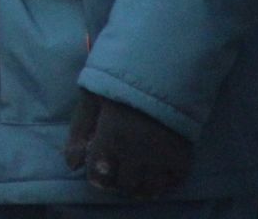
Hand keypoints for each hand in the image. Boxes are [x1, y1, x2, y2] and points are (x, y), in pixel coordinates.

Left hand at [64, 90, 192, 198]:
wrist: (165, 67)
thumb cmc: (121, 79)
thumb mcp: (91, 96)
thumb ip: (79, 131)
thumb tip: (72, 165)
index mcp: (113, 137)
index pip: (100, 176)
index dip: (95, 174)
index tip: (96, 165)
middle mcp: (139, 153)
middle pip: (124, 185)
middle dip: (115, 180)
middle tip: (115, 167)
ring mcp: (164, 158)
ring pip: (148, 190)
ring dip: (137, 186)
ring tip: (133, 172)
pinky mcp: (184, 156)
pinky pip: (172, 184)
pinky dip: (161, 184)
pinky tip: (153, 172)